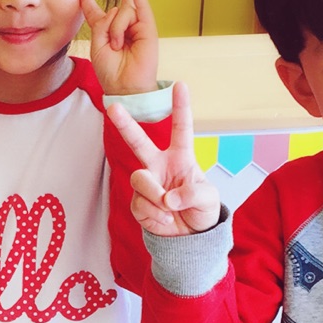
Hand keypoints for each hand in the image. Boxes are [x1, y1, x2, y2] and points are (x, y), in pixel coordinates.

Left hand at [82, 0, 157, 95]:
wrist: (123, 86)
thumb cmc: (110, 71)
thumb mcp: (97, 44)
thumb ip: (102, 23)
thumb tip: (118, 8)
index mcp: (105, 31)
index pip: (95, 10)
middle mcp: (121, 26)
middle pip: (114, 6)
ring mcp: (135, 25)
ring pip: (122, 11)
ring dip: (117, 28)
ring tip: (118, 46)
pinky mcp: (147, 28)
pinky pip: (140, 5)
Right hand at [108, 81, 220, 235]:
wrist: (189, 238)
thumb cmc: (202, 210)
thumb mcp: (209, 200)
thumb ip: (192, 193)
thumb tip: (168, 197)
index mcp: (181, 157)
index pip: (181, 128)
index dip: (181, 107)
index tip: (180, 85)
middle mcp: (160, 165)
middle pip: (139, 141)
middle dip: (126, 125)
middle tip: (113, 108)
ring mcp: (148, 183)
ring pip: (140, 179)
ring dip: (154, 194)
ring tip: (167, 208)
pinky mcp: (139, 202)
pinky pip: (140, 203)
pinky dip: (154, 214)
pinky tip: (165, 220)